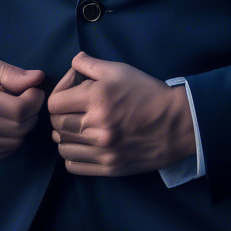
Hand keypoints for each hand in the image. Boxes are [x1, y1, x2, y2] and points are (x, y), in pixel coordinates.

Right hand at [0, 52, 45, 165]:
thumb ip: (11, 73)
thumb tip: (38, 78)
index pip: (19, 109)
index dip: (35, 99)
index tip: (33, 88)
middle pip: (20, 127)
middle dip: (32, 111)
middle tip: (25, 97)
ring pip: (16, 141)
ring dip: (23, 125)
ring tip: (12, 109)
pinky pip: (6, 151)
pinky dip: (13, 137)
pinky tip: (4, 123)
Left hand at [47, 51, 195, 176]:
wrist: (176, 123)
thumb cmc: (147, 92)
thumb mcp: (121, 70)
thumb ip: (91, 64)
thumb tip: (73, 61)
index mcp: (97, 99)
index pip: (54, 103)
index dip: (59, 94)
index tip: (71, 92)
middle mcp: (96, 126)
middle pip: (56, 125)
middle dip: (61, 114)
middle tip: (74, 109)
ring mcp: (102, 151)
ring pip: (62, 146)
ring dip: (65, 136)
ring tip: (79, 127)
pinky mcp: (108, 168)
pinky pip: (73, 165)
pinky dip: (72, 155)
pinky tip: (83, 145)